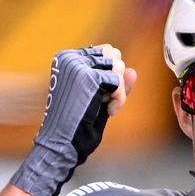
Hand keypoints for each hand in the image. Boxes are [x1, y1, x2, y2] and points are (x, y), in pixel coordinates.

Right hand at [11, 45, 136, 195]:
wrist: (61, 143)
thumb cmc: (77, 125)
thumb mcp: (100, 99)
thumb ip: (116, 84)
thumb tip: (133, 71)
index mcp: (67, 59)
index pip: (105, 52)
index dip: (111, 75)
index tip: (100, 95)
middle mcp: (70, 58)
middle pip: (114, 55)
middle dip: (116, 80)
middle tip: (103, 101)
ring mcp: (77, 66)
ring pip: (118, 66)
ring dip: (118, 90)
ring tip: (105, 106)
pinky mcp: (88, 78)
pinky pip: (118, 81)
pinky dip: (119, 99)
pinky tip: (109, 112)